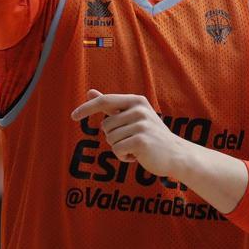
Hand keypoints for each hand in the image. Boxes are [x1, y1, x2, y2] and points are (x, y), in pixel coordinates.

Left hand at [70, 89, 191, 178]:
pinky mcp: (141, 140)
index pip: (105, 101)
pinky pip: (117, 150)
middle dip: (114, 137)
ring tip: (136, 148)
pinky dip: (123, 157)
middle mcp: (139, 109)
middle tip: (132, 140)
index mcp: (136, 100)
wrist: (175, 154)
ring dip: (119, 148)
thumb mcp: (131, 117)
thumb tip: (90, 92)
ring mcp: (141, 124)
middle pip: (105, 126)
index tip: (73, 116)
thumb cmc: (151, 135)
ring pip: (110, 139)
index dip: (87, 108)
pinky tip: (137, 156)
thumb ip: (110, 105)